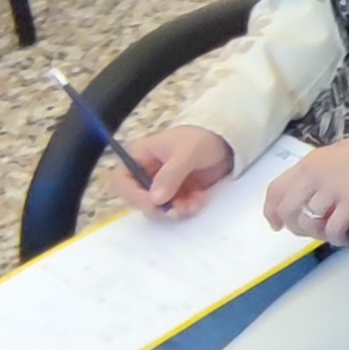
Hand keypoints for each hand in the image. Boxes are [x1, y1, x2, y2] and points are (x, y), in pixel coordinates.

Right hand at [113, 125, 236, 217]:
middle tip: (176, 209)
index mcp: (139, 156)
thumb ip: (170, 175)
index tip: (153, 203)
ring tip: (194, 203)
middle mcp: (145, 173)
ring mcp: (160, 185)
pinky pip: (174, 209)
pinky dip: (186, 209)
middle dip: (157, 207)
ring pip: (156, 208)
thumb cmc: (201, 139)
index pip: (121, 181)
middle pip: (137, 199)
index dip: (132, 195)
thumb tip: (155, 199)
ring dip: (175, 210)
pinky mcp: (175, 194)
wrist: (227, 142)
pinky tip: (199, 200)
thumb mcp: (186, 153)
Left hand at [261, 136, 348, 245]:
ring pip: (309, 222)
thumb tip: (305, 198)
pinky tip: (344, 237)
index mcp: (306, 165)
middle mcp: (313, 177)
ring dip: (316, 234)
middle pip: (288, 210)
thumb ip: (314, 176)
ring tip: (330, 233)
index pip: (275, 190)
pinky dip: (336, 238)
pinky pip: (333, 229)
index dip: (271, 212)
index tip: (276, 225)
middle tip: (309, 232)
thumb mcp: (330, 157)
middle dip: (295, 227)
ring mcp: (331, 190)